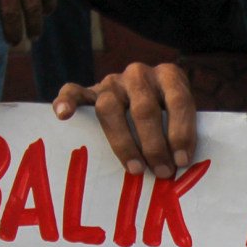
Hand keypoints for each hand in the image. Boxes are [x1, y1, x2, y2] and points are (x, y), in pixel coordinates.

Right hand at [52, 61, 198, 179]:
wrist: (144, 98)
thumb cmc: (169, 117)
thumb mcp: (183, 117)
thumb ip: (183, 133)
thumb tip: (183, 166)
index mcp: (169, 76)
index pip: (178, 100)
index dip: (182, 132)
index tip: (182, 160)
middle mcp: (140, 74)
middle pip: (144, 109)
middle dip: (154, 144)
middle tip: (162, 172)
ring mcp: (113, 82)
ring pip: (109, 107)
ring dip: (123, 142)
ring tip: (134, 169)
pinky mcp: (91, 91)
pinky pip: (74, 91)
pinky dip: (66, 101)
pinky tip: (63, 115)